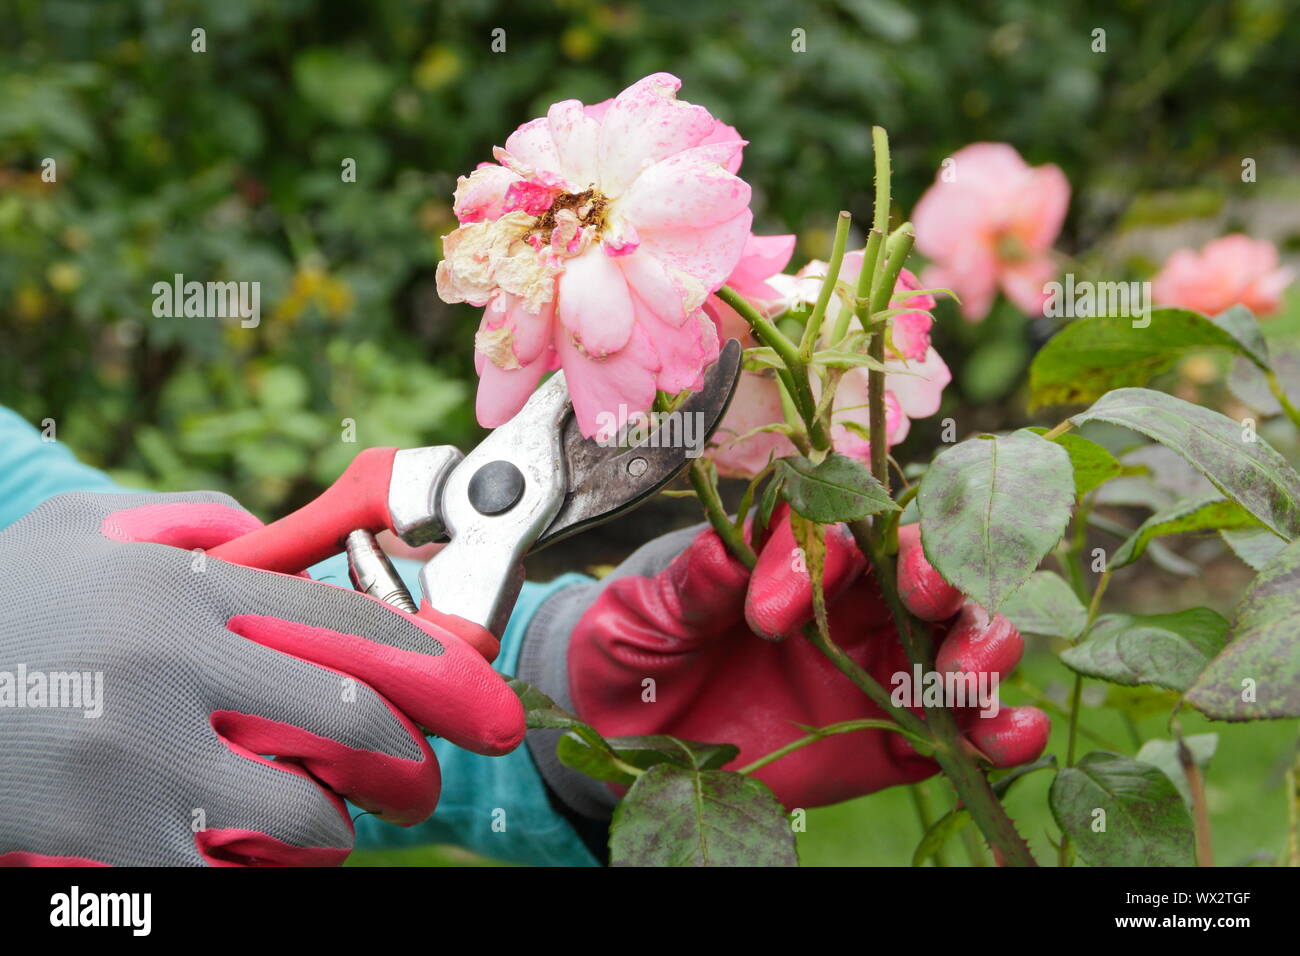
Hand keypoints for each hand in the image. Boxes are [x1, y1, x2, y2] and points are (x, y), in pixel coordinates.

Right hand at [0, 492, 523, 865]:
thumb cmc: (1, 607)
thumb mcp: (81, 530)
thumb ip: (185, 522)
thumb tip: (268, 537)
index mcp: (185, 589)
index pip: (348, 623)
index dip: (436, 664)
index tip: (484, 700)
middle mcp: (173, 666)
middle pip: (349, 720)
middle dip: (410, 762)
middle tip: (424, 786)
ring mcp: (137, 756)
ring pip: (296, 810)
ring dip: (335, 830)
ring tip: (332, 830)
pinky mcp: (102, 834)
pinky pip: (219, 872)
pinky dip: (259, 873)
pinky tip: (256, 861)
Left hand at [565, 508, 1048, 809]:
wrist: (629, 739)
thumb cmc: (632, 651)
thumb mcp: (640, 616)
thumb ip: (684, 587)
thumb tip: (723, 556)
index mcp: (788, 559)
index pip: (828, 531)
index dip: (816, 557)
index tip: (768, 615)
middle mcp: (845, 603)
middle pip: (922, 565)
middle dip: (939, 569)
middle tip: (925, 595)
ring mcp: (875, 669)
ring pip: (959, 637)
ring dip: (983, 642)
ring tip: (967, 676)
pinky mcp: (891, 739)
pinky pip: (960, 732)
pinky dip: (999, 731)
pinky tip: (1007, 736)